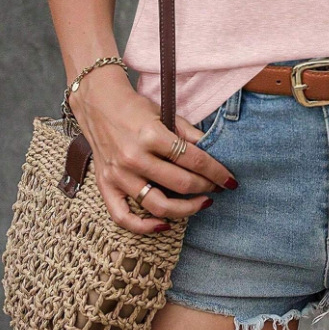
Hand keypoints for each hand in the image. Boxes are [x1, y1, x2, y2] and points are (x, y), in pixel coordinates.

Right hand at [69, 68, 238, 234]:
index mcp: (151, 135)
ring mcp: (118, 174)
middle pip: (179, 184)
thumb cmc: (134, 107)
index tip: (230, 180)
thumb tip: (214, 152)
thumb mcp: (165, 113)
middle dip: (205, 188)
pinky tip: (165, 224)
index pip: (193, 159)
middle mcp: (133, 157)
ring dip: (185, 209)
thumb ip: (189, 134)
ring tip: (201, 203)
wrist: (98, 103)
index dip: (216, 171)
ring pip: (157, 205)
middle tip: (218, 188)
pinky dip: (144, 226)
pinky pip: (123, 217)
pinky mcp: (105, 185)